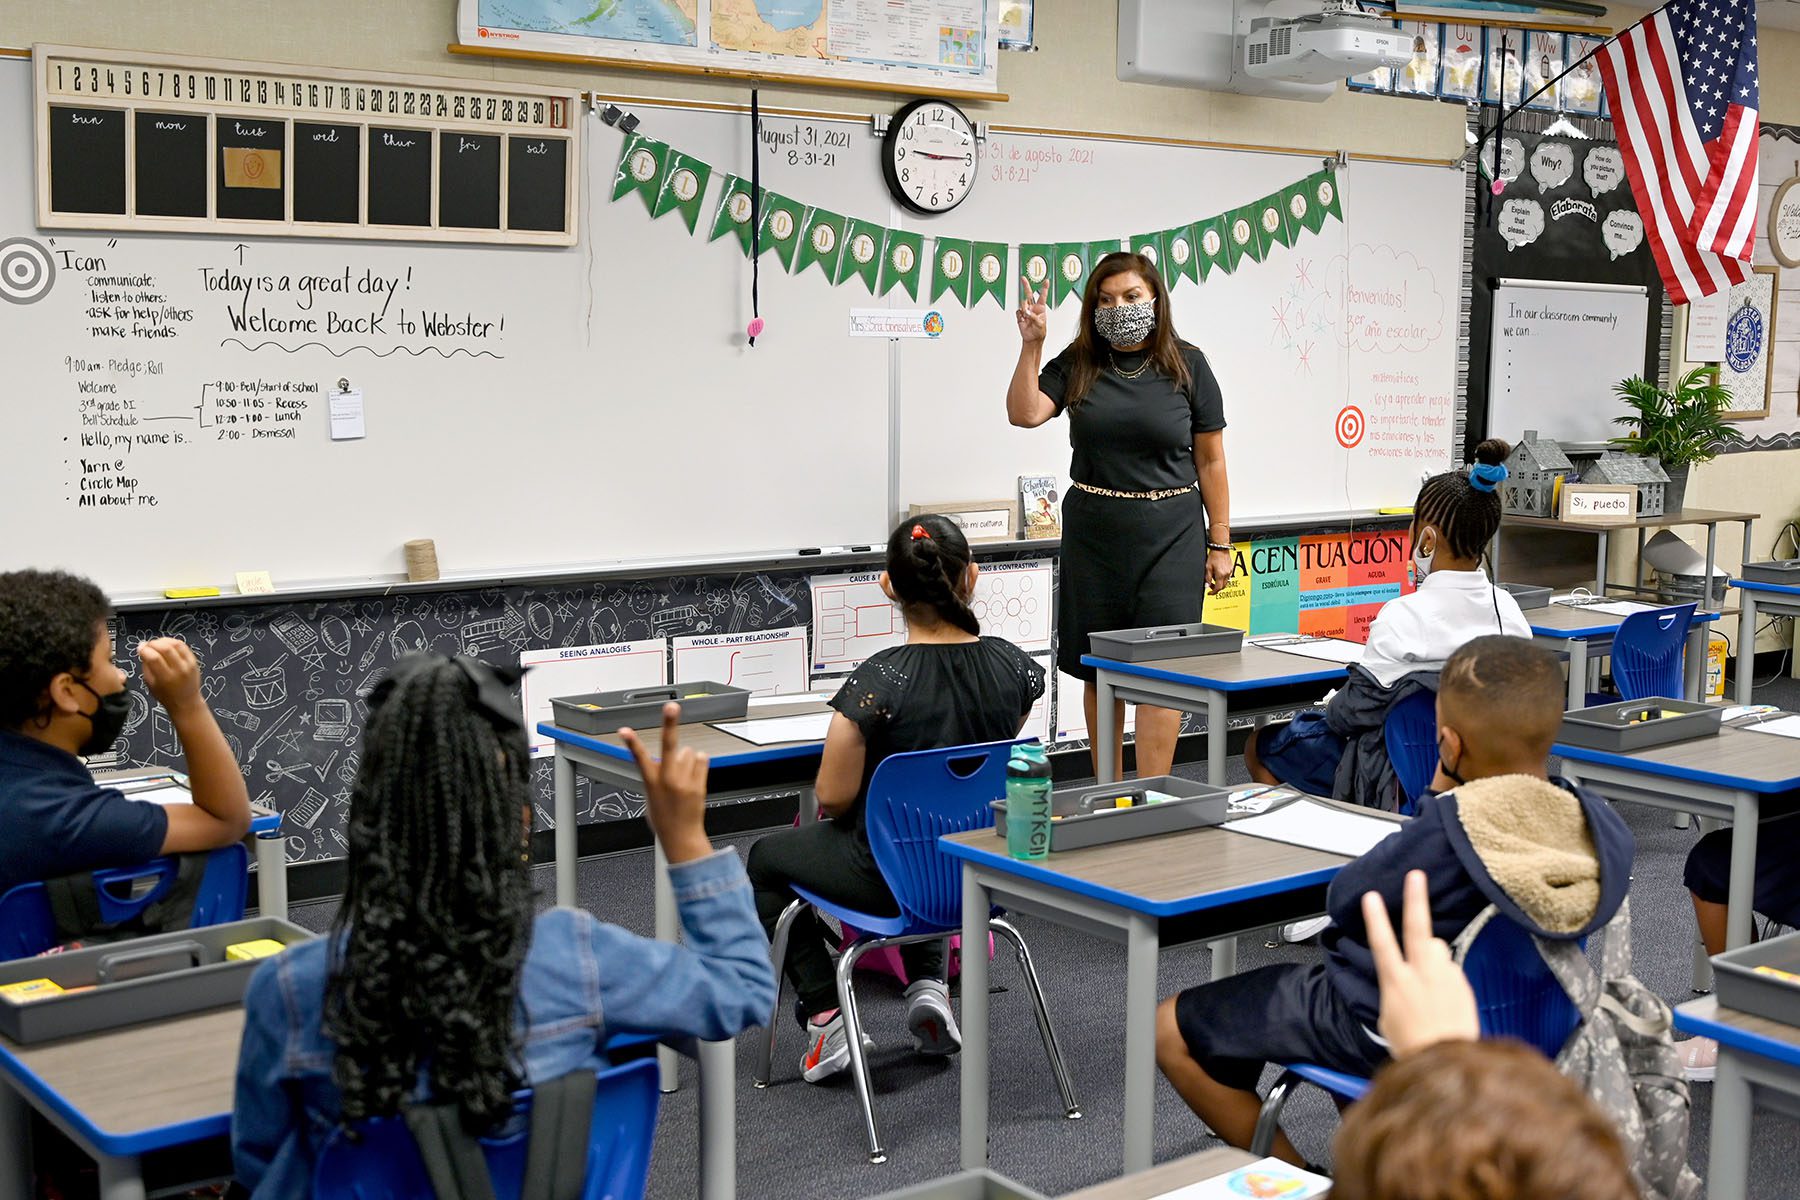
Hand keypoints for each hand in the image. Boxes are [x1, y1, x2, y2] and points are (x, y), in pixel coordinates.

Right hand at [137, 637, 204, 715]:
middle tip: (147, 645)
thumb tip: (142, 649)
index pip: (154, 658)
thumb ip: (146, 666)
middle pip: (165, 648)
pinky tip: (166, 644)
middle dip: (153, 643)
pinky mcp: (194, 661)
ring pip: (175, 644)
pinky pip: (183, 646)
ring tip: (156, 644)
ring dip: (163, 640)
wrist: (186, 702)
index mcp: (166, 678)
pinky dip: (173, 642)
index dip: (144, 650)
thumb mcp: (149, 684)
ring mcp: (188, 664)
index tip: (140, 648)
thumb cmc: (165, 695)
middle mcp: (179, 670)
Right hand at [620, 703, 712, 865]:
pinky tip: (693, 776)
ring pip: (689, 752)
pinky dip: (698, 763)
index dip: (632, 743)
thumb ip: (656, 776)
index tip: (625, 730)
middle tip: (671, 707)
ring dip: (686, 758)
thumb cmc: (664, 819)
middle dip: (669, 723)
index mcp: (651, 782)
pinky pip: (701, 759)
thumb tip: (666, 761)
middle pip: (669, 745)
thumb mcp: (650, 796)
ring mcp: (685, 781)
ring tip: (684, 775)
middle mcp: (668, 779)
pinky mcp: (699, 784)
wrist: (682, 837)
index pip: (639, 758)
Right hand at [1016, 276, 1047, 343]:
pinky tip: (1023, 320)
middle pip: (1029, 294)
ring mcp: (1026, 311)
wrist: (1032, 340)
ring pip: (1022, 304)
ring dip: (1024, 310)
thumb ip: (1033, 316)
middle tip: (1023, 279)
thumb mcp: (1040, 324)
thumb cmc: (1039, 332)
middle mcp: (1033, 308)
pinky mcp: (1020, 316)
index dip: (1044, 288)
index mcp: (1041, 308)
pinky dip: (1020, 316)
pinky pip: (1018, 312)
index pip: (1042, 296)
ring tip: (1027, 317)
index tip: (1046, 281)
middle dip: (1026, 286)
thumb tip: (1026, 312)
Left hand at [1205, 548, 1232, 593]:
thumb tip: (1206, 585)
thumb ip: (1207, 578)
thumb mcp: (1208, 568)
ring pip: (1226, 582)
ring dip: (1220, 583)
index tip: (1209, 593)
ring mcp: (1230, 571)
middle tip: (1210, 585)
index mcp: (1221, 575)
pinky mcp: (1231, 568)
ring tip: (1213, 578)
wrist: (1220, 548)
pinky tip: (1218, 573)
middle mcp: (1227, 574)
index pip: (1218, 588)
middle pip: (1223, 586)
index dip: (1213, 592)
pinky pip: (1227, 576)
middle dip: (1216, 588)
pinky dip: (1223, 578)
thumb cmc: (1214, 556)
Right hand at [1363, 869, 1478, 1056]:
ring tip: (1429, 975)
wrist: (1448, 1061)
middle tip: (1416, 876)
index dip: (1375, 918)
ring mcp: (1444, 977)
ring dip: (1432, 952)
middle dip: (1416, 899)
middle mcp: (1421, 974)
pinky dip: (1445, 974)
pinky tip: (1444, 995)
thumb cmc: (1415, 1046)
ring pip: (1438, 947)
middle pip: (1417, 928)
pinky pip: (1451, 968)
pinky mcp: (1462, 983)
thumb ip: (1397, 989)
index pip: (1382, 942)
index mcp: (1397, 982)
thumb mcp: (1389, 1017)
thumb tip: (1404, 975)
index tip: (1372, 897)